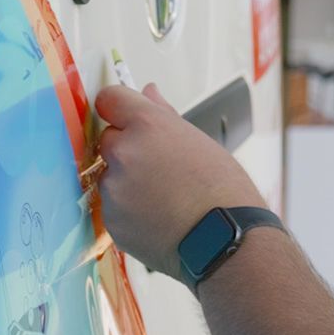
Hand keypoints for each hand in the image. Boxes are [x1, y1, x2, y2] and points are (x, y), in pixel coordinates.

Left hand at [95, 84, 265, 280]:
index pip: (110, 99)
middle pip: (108, 140)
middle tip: (159, 170)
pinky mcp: (113, 221)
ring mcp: (115, 189)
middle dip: (127, 151)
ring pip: (111, 177)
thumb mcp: (200, 142)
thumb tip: (148, 92)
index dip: (119, 110)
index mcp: (147, 125)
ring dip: (128, 184)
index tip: (126, 119)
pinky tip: (159, 219)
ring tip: (165, 200)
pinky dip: (130, 213)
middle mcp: (124, 153)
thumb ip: (164, 116)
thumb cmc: (222, 193)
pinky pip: (114, 209)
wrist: (225, 242)